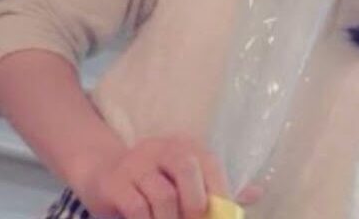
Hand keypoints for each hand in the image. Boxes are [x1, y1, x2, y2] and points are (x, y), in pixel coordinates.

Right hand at [68, 135, 261, 218]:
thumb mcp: (186, 181)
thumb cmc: (153, 181)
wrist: (101, 172)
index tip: (222, 218)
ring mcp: (135, 163)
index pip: (212, 165)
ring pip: (163, 196)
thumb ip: (218, 188)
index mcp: (186, 146)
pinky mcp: (114, 183)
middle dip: (196, 205)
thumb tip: (257, 193)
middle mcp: (161, 148)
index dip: (221, 195)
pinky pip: (137, 208)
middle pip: (187, 168)